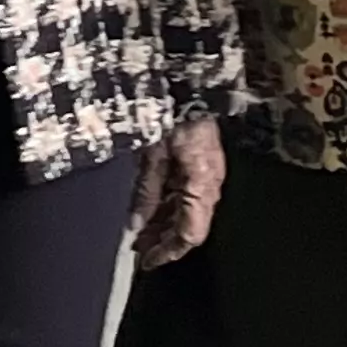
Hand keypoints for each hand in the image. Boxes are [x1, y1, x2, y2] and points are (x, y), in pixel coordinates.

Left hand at [129, 117, 223, 267]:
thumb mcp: (153, 157)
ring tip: (139, 231)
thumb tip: (136, 225)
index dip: (168, 251)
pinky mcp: (203, 166)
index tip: (147, 261)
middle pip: (189, 226)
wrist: (189, 85)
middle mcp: (210, 185)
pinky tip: (150, 210)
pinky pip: (188, 196)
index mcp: (201, 185)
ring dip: (165, 224)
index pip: (189, 234)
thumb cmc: (172, 117)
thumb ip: (146, 193)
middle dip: (163, 240)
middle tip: (137, 247)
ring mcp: (209, 176)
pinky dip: (170, 207)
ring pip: (188, 213)